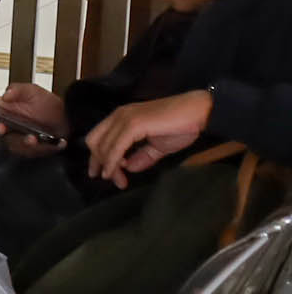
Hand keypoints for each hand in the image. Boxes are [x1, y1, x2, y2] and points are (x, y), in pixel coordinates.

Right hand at [0, 83, 68, 154]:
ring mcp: (19, 139)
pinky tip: (48, 144)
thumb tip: (5, 95)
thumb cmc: (50, 105)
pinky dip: (39, 149)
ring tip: (33, 139)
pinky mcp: (30, 150)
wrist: (69, 119)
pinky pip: (29, 153)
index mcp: (6, 112)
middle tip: (2, 128)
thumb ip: (18, 89)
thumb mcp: (33, 91)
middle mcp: (9, 126)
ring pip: (13, 145)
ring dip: (22, 143)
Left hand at [87, 90, 214, 187]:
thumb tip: (128, 168)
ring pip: (104, 146)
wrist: (199, 112)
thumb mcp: (157, 146)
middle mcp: (118, 115)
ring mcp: (124, 118)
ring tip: (119, 181)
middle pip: (95, 142)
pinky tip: (116, 172)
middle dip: (100, 164)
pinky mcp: (133, 124)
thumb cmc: (181, 126)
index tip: (104, 175)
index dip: (98, 158)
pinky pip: (116, 147)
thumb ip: (142, 157)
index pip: (98, 138)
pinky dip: (113, 161)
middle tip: (112, 181)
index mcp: (121, 117)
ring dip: (109, 167)